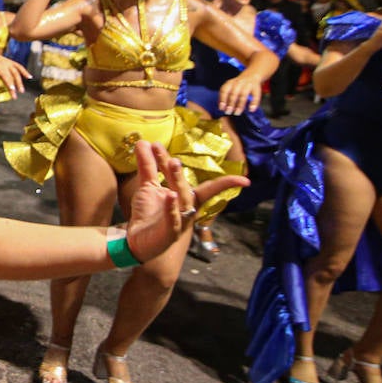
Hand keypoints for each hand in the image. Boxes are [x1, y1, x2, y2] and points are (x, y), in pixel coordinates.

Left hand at [0, 47, 28, 96]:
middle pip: (11, 75)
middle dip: (14, 85)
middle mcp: (4, 63)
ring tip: (22, 91)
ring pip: (16, 72)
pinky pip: (19, 67)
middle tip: (15, 96)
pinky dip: (24, 72)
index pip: (4, 75)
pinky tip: (30, 77)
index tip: (12, 89)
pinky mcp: (11, 62)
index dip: (9, 82)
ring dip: (19, 82)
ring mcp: (8, 62)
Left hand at [124, 141, 249, 262]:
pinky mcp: (169, 233)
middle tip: (173, 157)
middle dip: (180, 172)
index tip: (245, 180)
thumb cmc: (147, 214)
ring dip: (179, 182)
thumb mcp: (147, 186)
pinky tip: (170, 195)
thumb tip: (144, 141)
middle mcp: (186, 209)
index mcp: (186, 198)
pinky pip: (173, 219)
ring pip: (183, 201)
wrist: (136, 241)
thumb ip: (148, 165)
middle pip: (187, 189)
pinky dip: (172, 208)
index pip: (206, 188)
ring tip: (173, 163)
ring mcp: (179, 222)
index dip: (226, 183)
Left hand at [218, 73, 260, 115]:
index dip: (222, 99)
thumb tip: (222, 108)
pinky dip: (254, 103)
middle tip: (228, 112)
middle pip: (233, 93)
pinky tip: (251, 110)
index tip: (221, 108)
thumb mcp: (230, 87)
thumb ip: (226, 96)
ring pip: (243, 95)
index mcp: (230, 83)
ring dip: (240, 105)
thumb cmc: (238, 85)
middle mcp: (238, 83)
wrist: (251, 75)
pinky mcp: (256, 88)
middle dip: (230, 104)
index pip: (224, 90)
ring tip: (237, 113)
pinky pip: (255, 96)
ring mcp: (248, 85)